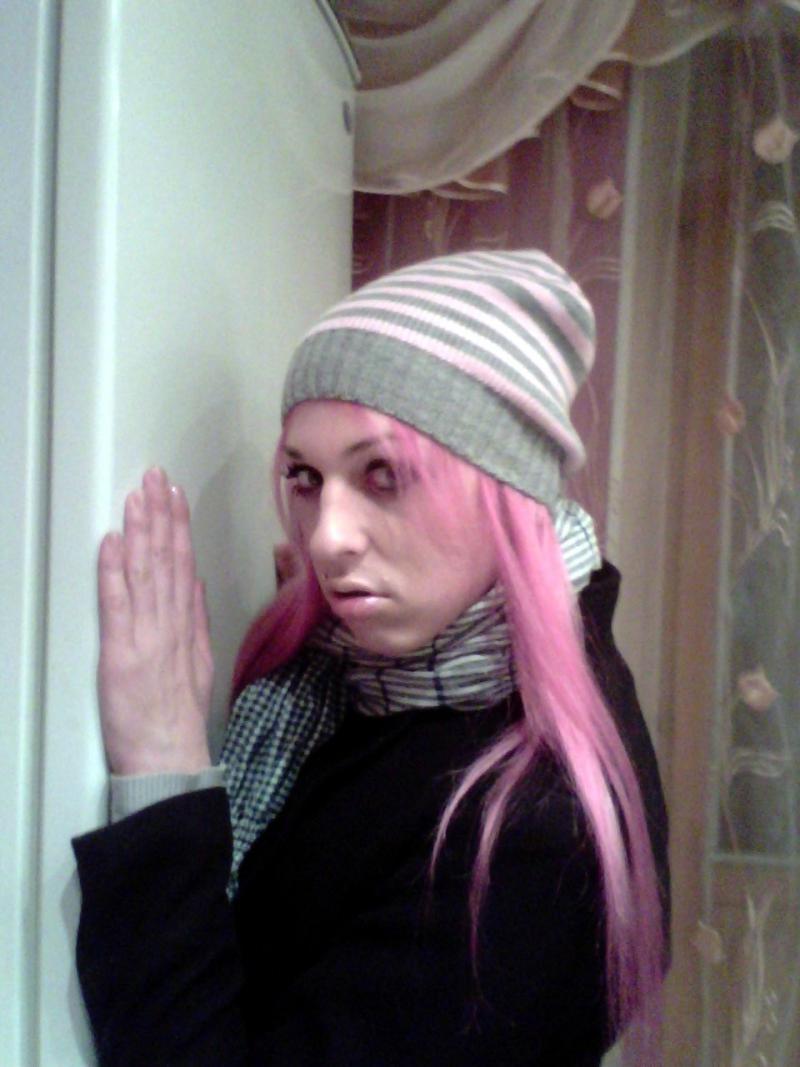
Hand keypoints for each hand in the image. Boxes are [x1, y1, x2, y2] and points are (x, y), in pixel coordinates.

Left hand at [97, 467, 213, 774]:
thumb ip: (196, 619)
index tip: (174, 495)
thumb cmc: (180, 717)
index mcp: (186, 624)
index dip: (177, 526)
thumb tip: (193, 582)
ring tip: (139, 496)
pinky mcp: (121, 653)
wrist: (169, 756)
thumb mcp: (200, 663)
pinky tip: (115, 542)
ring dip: (141, 531)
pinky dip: (115, 572)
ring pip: (145, 573)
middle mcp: (169, 623)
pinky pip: (119, 605)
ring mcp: (146, 636)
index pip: (182, 564)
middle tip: (156, 478)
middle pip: (166, 560)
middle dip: (160, 515)